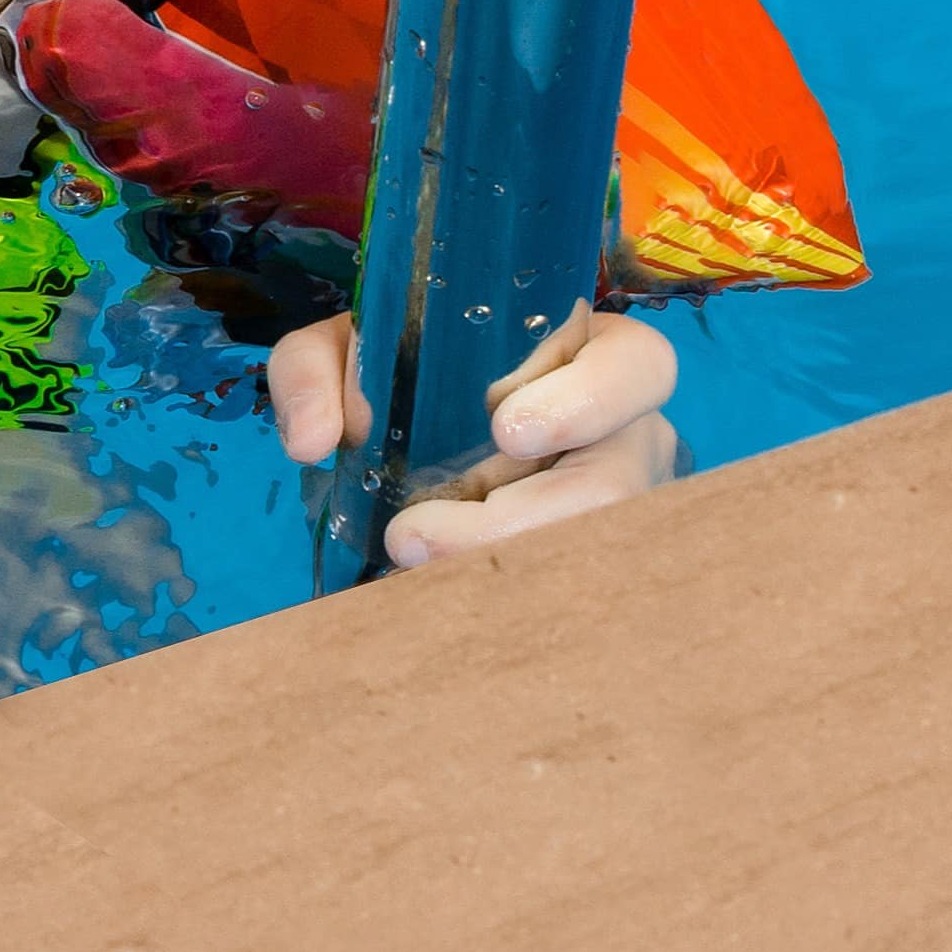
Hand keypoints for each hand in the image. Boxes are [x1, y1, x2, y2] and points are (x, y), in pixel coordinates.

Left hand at [263, 300, 680, 565]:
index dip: (588, 400)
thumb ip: (313, 372)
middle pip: (618, 482)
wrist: (408, 432)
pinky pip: (567, 591)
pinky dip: (503, 596)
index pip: (638, 365)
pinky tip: (438, 602)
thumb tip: (313, 442)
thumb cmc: (402, 371)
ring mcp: (613, 504)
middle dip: (522, 520)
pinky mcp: (587, 562)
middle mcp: (622, 433)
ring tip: (409, 567)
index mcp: (588, 354)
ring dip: (503, 567)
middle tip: (412, 538)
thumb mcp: (349, 350)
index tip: (506, 430)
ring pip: (596, 550)